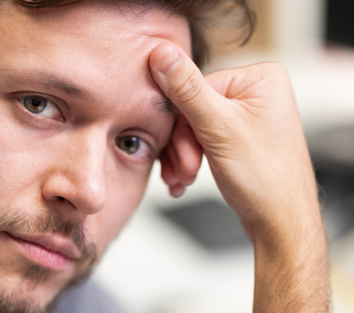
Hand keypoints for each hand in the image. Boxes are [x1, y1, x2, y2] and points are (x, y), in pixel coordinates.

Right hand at [149, 42, 327, 311]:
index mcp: (260, 78)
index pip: (195, 86)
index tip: (181, 150)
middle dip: (183, 145)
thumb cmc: (266, 180)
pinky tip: (186, 177)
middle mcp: (255, 92)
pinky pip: (200, 137)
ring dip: (182, 155)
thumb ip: (187, 90)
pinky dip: (189, 158)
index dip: (182, 123)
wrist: (279, 222)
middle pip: (192, 108)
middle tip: (185, 170)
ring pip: (192, 126)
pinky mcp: (237, 133)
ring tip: (185, 178)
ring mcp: (246, 113)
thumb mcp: (219, 129)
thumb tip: (163, 56)